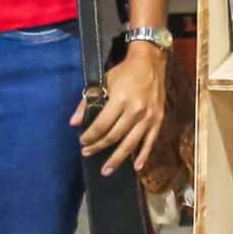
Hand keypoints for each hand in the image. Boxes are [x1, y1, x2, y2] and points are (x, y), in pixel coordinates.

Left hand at [74, 40, 166, 175]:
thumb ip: (87, 102)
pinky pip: (150, 142)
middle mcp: (135, 110)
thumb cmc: (124, 72)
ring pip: (131, 143)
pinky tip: (136, 167)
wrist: (150, 62)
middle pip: (114, 136)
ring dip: (118, 159)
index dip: (90, 136)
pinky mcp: (158, 120)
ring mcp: (148, 117)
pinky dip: (143, 155)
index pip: (102, 125)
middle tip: (87, 154)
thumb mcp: (103, 82)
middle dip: (99, 147)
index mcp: (120, 99)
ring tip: (107, 170)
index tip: (82, 142)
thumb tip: (74, 123)